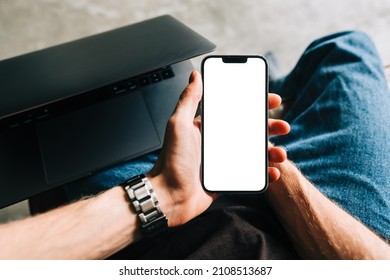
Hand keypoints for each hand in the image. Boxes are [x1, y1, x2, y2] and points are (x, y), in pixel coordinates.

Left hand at [148, 72, 289, 226]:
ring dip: (271, 151)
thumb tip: (195, 76)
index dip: (255, 104)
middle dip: (270, 127)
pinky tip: (272, 172)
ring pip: (254, 152)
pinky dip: (264, 173)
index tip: (272, 100)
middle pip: (250, 130)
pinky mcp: (228, 178)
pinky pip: (251, 173)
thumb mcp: (179, 125)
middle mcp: (218, 142)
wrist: (169, 196)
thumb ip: (188, 100)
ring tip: (281, 153)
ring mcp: (224, 160)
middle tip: (283, 127)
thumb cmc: (171, 161)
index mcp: (208, 127)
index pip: (236, 110)